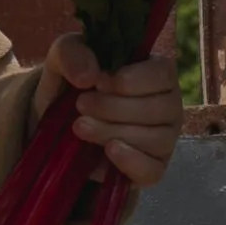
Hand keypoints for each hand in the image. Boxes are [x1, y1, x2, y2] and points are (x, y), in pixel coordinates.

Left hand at [46, 26, 180, 208]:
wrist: (57, 124)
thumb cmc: (72, 83)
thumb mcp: (63, 59)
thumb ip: (71, 53)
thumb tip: (89, 75)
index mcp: (155, 73)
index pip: (163, 73)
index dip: (133, 79)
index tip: (98, 82)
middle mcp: (167, 106)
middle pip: (160, 108)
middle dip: (114, 107)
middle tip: (81, 105)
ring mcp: (163, 139)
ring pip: (155, 139)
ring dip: (113, 132)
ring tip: (80, 126)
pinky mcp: (151, 168)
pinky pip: (153, 171)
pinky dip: (131, 162)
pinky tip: (109, 150)